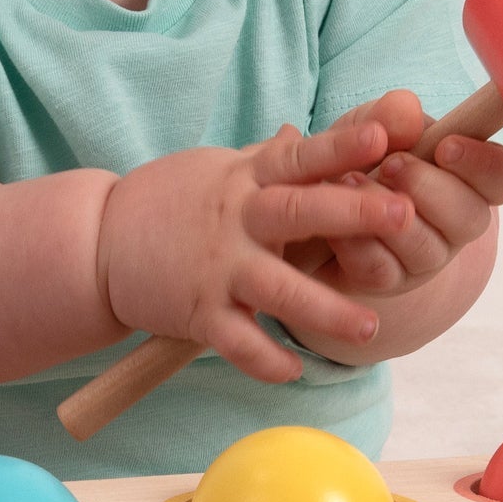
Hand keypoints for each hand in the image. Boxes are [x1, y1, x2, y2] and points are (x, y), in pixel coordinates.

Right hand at [96, 113, 419, 383]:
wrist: (98, 241)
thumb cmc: (172, 201)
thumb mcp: (222, 169)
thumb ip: (276, 159)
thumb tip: (325, 129)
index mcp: (247, 179)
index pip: (300, 157)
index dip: (341, 146)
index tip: (384, 135)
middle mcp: (235, 219)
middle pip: (298, 212)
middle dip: (352, 212)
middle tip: (404, 214)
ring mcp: (217, 268)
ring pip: (277, 289)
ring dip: (325, 310)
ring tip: (370, 329)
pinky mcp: (197, 312)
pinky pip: (237, 343)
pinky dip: (265, 360)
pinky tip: (294, 372)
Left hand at [307, 89, 502, 302]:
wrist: (316, 207)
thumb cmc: (358, 160)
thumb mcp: (369, 128)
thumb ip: (388, 117)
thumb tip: (408, 111)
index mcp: (466, 180)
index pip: (501, 177)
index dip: (483, 164)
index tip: (446, 146)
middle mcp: (455, 224)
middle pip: (471, 218)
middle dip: (430, 188)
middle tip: (391, 164)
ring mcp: (424, 258)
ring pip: (426, 248)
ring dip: (387, 212)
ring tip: (348, 181)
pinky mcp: (387, 281)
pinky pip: (382, 270)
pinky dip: (357, 242)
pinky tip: (335, 221)